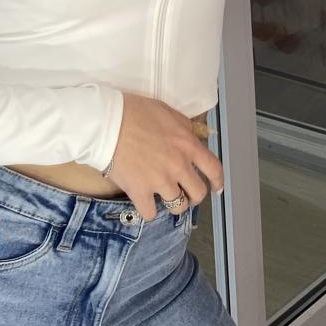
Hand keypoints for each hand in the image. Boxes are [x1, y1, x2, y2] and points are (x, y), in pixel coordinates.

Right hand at [108, 92, 223, 221]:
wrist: (107, 122)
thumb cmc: (134, 111)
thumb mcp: (167, 111)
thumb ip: (184, 128)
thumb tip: (192, 137)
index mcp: (187, 145)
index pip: (214, 168)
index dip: (218, 181)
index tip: (217, 188)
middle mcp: (178, 166)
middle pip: (198, 193)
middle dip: (193, 195)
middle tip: (184, 192)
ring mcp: (160, 181)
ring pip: (177, 207)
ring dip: (171, 202)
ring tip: (162, 196)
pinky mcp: (140, 192)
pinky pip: (151, 213)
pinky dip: (148, 209)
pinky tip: (143, 201)